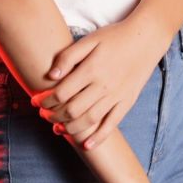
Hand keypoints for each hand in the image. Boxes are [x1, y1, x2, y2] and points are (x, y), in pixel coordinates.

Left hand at [30, 17, 169, 149]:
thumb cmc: (114, 37)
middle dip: (53, 116)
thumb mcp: (90, 40)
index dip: (44, 100)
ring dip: (70, 128)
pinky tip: (86, 145)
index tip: (35, 101)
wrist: (146, 39)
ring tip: (57, 128)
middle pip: (72, 109)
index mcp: (91, 69)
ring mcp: (116, 96)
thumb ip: (69, 56)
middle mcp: (103, 86)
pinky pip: (112, 124)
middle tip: (43, 115)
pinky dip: (99, 137)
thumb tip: (51, 75)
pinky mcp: (127, 102)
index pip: (61, 93)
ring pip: (89, 120)